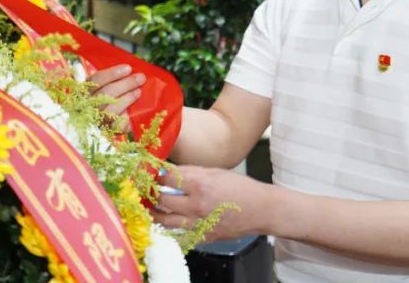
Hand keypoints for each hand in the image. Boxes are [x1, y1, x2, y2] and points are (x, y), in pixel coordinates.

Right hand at [88, 64, 144, 132]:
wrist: (107, 122)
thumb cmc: (110, 97)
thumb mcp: (107, 86)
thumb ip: (116, 80)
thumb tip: (133, 72)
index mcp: (86, 90)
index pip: (97, 79)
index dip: (112, 73)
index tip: (128, 68)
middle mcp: (88, 105)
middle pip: (106, 93)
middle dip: (126, 84)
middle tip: (141, 78)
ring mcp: (97, 119)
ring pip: (111, 109)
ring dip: (127, 98)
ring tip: (138, 92)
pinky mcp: (108, 130)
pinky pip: (118, 124)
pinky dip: (127, 117)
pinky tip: (136, 111)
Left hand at [156, 165, 271, 241]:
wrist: (261, 210)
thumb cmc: (241, 188)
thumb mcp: (215, 172)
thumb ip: (191, 172)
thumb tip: (170, 171)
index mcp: (200, 186)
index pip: (167, 179)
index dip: (156, 175)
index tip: (151, 173)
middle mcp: (197, 206)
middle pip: (162, 200)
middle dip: (152, 192)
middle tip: (147, 189)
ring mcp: (199, 224)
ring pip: (165, 220)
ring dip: (155, 212)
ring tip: (151, 206)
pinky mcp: (203, 237)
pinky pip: (179, 234)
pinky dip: (171, 227)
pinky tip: (168, 220)